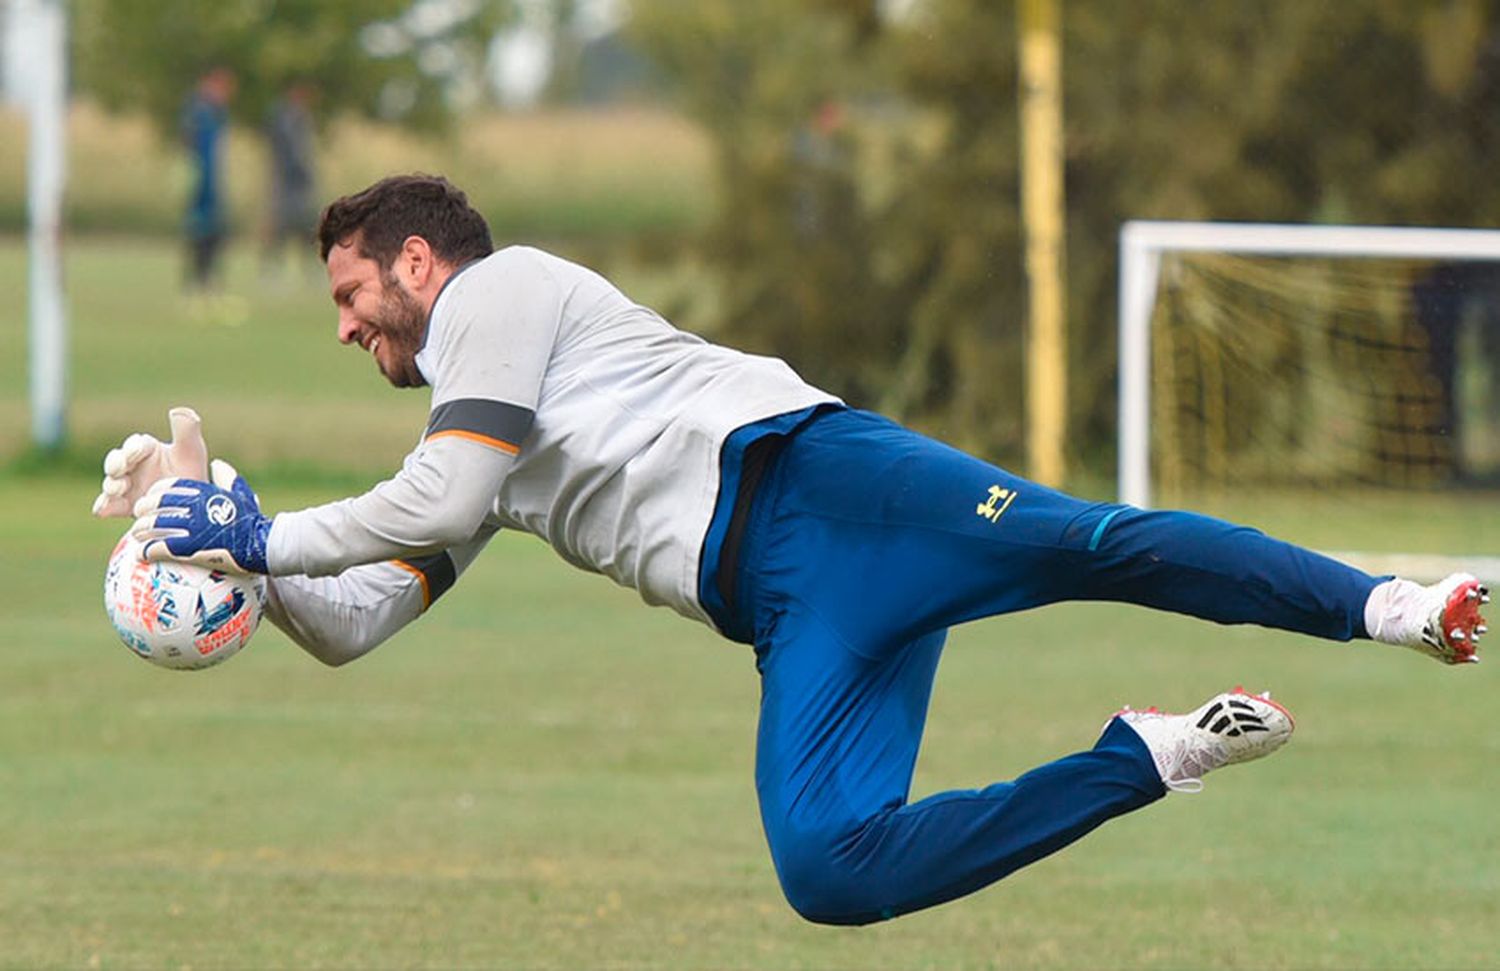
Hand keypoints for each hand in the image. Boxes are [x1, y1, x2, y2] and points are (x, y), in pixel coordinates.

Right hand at [92, 407, 209, 517]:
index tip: (137, 451)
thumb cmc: (191, 472)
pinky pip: (110, 505)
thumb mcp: (192, 451)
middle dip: (115, 463)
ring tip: (117, 488)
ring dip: (111, 484)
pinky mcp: (123, 505)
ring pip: (111, 482)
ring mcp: (126, 485)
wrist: (193, 504)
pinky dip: (104, 507)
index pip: (136, 444)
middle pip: (117, 461)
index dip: (134, 447)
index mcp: (146, 449)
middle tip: (118, 469)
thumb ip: (186, 430)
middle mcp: (132, 465)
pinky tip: (102, 510)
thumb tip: (180, 411)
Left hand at [131, 459, 271, 573]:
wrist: (261, 546)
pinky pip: (157, 547)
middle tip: (140, 522)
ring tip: (137, 538)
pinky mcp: (188, 549)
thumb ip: (227, 477)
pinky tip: (140, 555)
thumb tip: (217, 463)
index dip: (154, 494)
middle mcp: (193, 506)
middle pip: (154, 505)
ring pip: (152, 526)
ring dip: (140, 532)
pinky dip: (145, 550)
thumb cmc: (253, 521)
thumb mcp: (242, 494)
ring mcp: (190, 527)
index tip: (150, 501)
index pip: (167, 486)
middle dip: (142, 513)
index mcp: (203, 491)